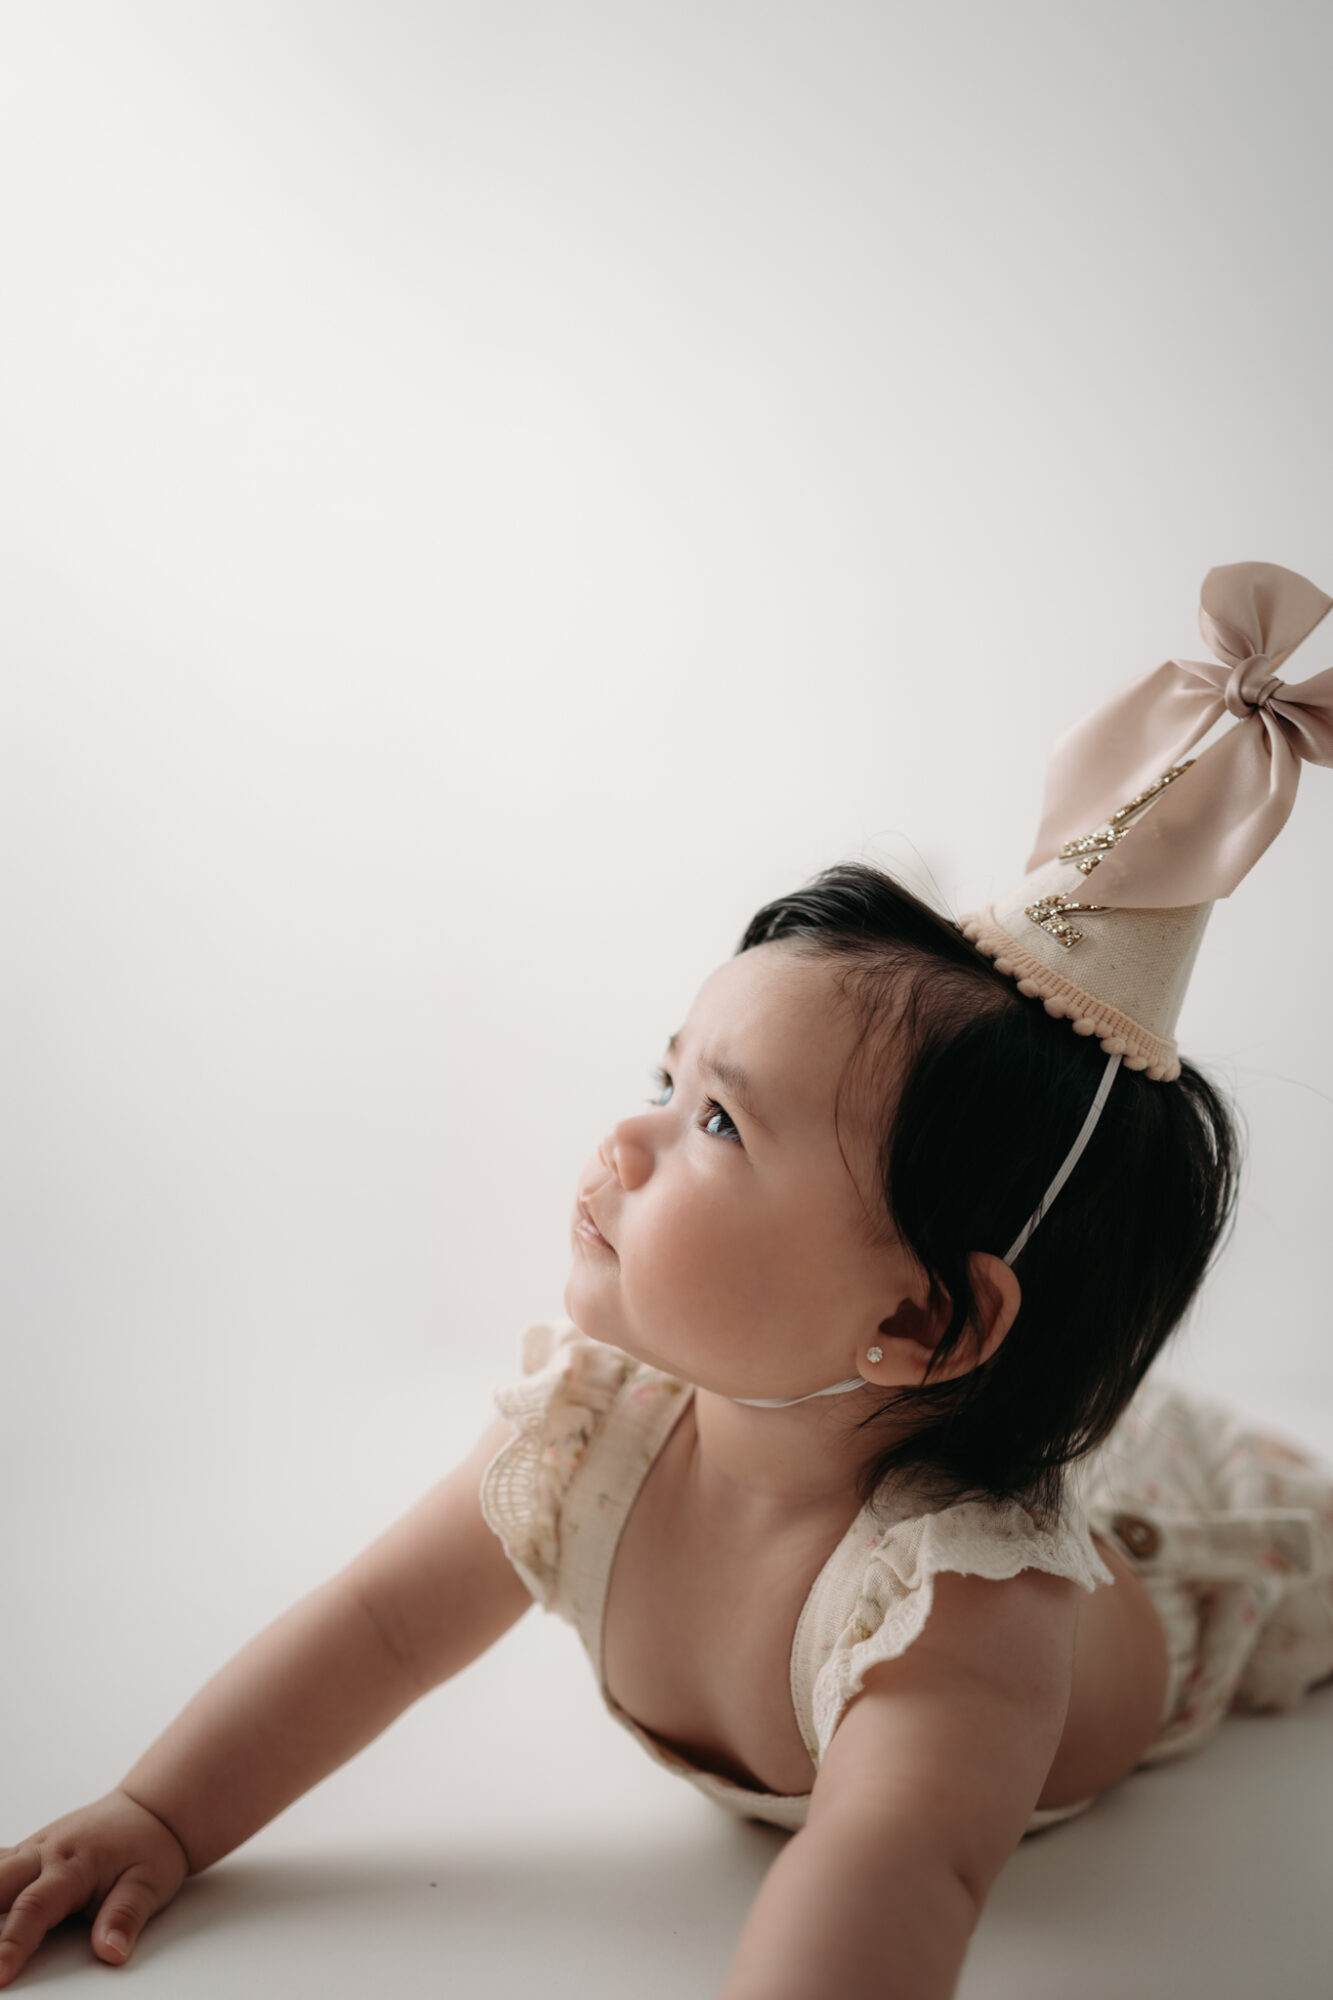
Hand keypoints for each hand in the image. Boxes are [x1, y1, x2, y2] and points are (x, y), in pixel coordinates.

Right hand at [0, 1788, 188, 1986]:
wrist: (150, 1810)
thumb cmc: (149, 1849)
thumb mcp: (151, 1883)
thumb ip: (126, 1916)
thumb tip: (110, 1952)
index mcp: (73, 1865)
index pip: (35, 1908)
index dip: (12, 1943)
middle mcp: (44, 1855)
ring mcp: (31, 1850)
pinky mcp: (24, 1852)